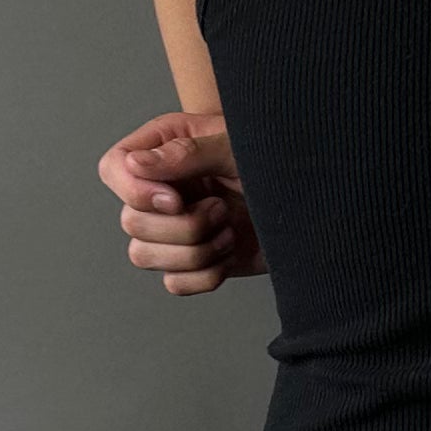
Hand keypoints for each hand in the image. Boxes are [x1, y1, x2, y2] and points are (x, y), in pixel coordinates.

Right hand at [99, 111, 264, 293]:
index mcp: (165, 150)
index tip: (177, 199)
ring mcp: (176, 228)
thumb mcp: (237, 146)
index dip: (136, 191)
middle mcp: (163, 189)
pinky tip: (229, 253)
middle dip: (181, 225)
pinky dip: (205, 275)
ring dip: (193, 251)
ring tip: (228, 230)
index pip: (115, 168)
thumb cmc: (278, 159)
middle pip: (131, 222)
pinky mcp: (194, 261)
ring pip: (143, 256)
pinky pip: (174, 283)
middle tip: (222, 209)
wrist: (316, 199)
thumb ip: (187, 153)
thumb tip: (135, 164)